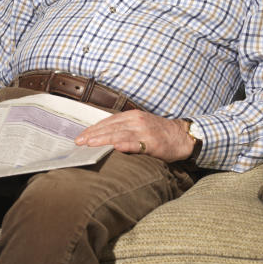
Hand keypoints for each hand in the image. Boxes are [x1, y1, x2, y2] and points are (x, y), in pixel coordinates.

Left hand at [75, 111, 195, 162]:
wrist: (183, 137)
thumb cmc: (160, 133)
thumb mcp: (141, 126)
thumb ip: (124, 129)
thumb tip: (103, 138)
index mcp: (132, 116)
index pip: (108, 121)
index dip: (93, 129)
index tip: (80, 137)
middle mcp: (137, 121)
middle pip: (110, 127)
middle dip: (93, 134)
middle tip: (78, 142)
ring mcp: (145, 131)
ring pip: (119, 134)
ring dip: (103, 139)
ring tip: (89, 144)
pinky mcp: (153, 142)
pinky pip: (136, 143)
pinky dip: (124, 144)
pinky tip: (114, 147)